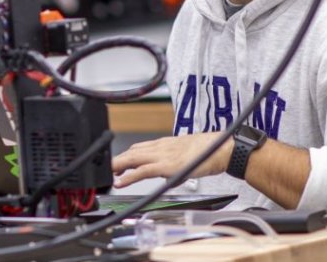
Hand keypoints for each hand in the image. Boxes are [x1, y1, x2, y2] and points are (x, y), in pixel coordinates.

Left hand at [111, 132, 232, 187]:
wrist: (221, 148)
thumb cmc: (207, 151)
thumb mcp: (184, 153)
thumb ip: (171, 159)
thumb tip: (165, 170)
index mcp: (164, 144)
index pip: (138, 148)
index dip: (125, 155)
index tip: (116, 162)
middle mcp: (160, 147)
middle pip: (131, 152)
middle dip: (116, 160)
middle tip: (105, 168)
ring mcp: (163, 156)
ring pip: (133, 159)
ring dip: (117, 166)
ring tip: (107, 174)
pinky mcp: (167, 166)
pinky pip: (143, 171)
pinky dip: (130, 176)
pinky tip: (121, 182)